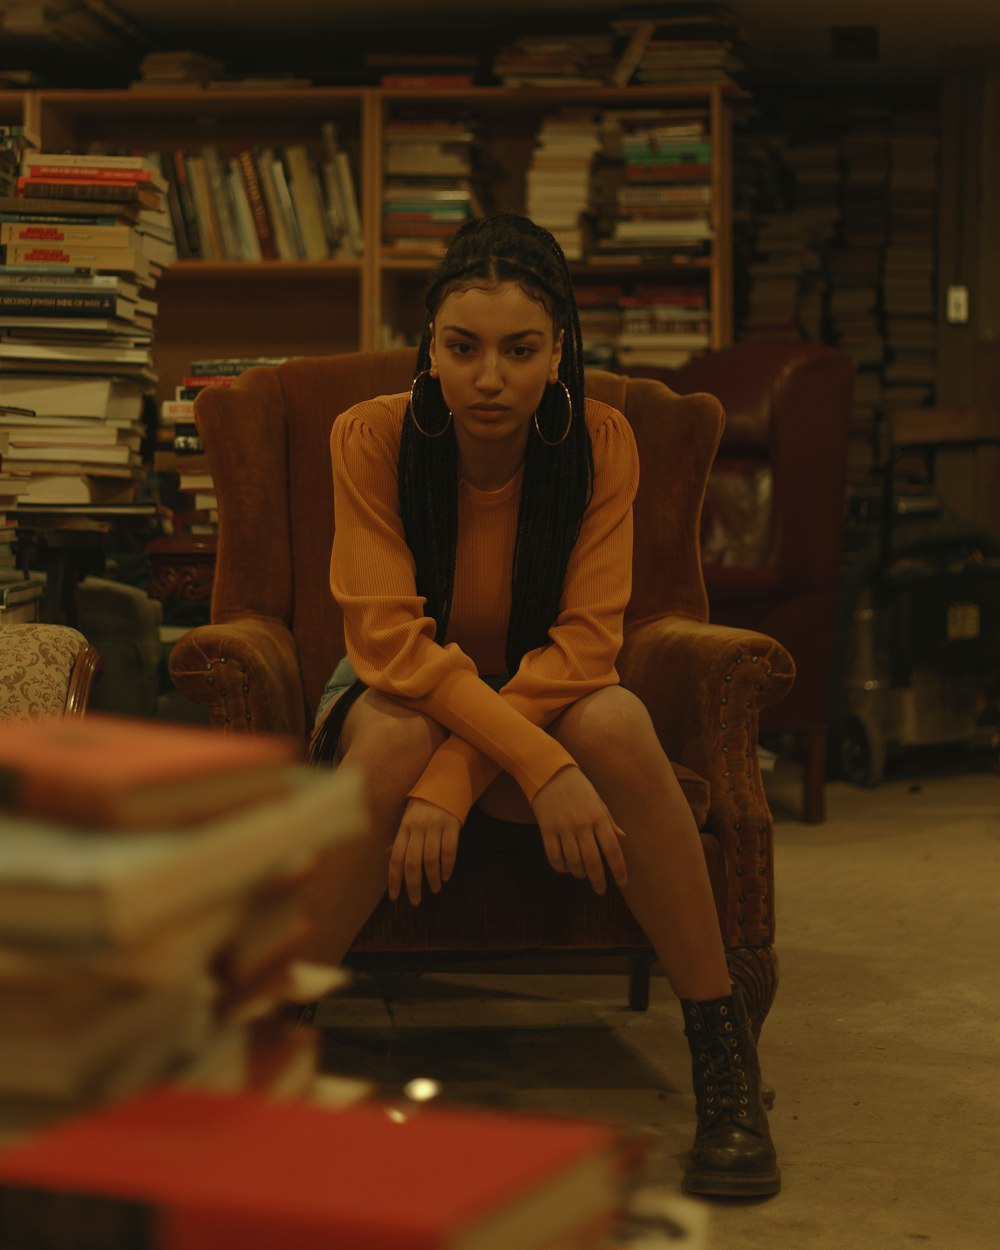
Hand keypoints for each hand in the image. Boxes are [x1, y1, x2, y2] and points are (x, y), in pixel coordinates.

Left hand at [388, 798, 460, 905]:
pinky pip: (449, 851)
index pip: (396, 859)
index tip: (395, 897)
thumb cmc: (424, 801)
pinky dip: (448, 866)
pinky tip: (446, 876)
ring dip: (432, 878)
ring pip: (431, 860)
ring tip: (434, 889)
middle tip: (415, 901)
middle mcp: (418, 828)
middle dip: (413, 886)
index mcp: (404, 827)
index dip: (394, 880)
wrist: (446, 780)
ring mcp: (435, 826)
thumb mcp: (408, 817)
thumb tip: (387, 853)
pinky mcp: (452, 825)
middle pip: (413, 863)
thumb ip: (400, 837)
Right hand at [530, 767, 626, 895]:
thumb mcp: (597, 800)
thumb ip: (609, 821)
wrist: (548, 771)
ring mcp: (563, 828)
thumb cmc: (578, 786)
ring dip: (579, 873)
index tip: (623, 883)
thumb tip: (621, 838)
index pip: (612, 850)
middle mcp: (582, 825)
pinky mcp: (546, 829)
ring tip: (582, 874)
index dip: (619, 870)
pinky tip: (565, 867)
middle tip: (600, 890)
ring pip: (573, 862)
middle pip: (592, 861)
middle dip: (598, 880)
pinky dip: (560, 867)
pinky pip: (554, 856)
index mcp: (598, 817)